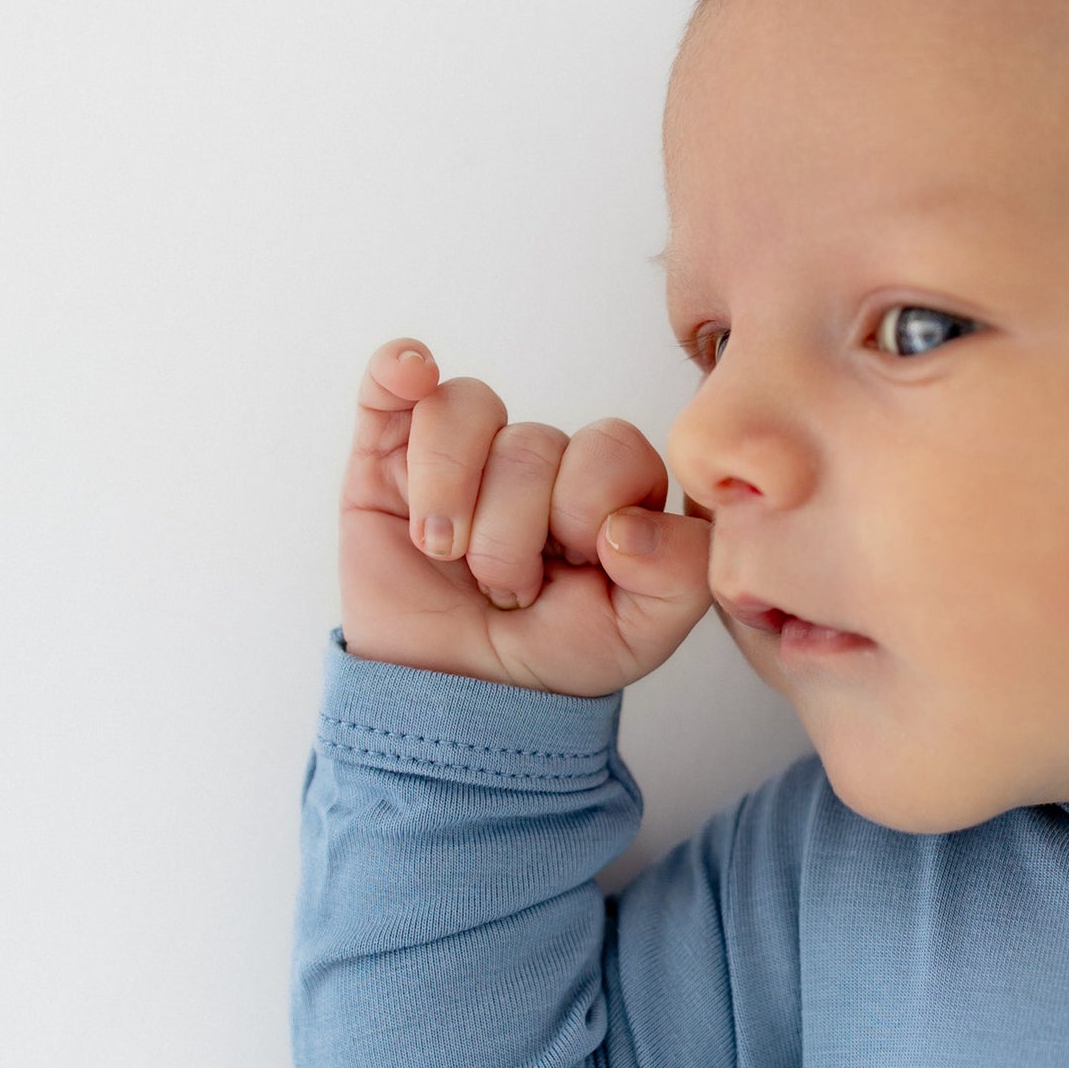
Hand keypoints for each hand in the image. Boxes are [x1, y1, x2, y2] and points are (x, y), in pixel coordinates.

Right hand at [337, 339, 712, 693]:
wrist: (450, 697)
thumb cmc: (547, 655)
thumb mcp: (640, 632)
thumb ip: (680, 573)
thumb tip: (627, 525)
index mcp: (607, 485)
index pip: (612, 447)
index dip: (586, 509)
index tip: (570, 569)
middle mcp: (538, 457)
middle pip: (533, 442)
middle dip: (512, 534)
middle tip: (504, 587)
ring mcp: (462, 452)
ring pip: (464, 411)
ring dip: (450, 495)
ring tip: (443, 553)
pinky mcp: (387, 455)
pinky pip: (392, 380)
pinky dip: (397, 370)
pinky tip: (411, 377)